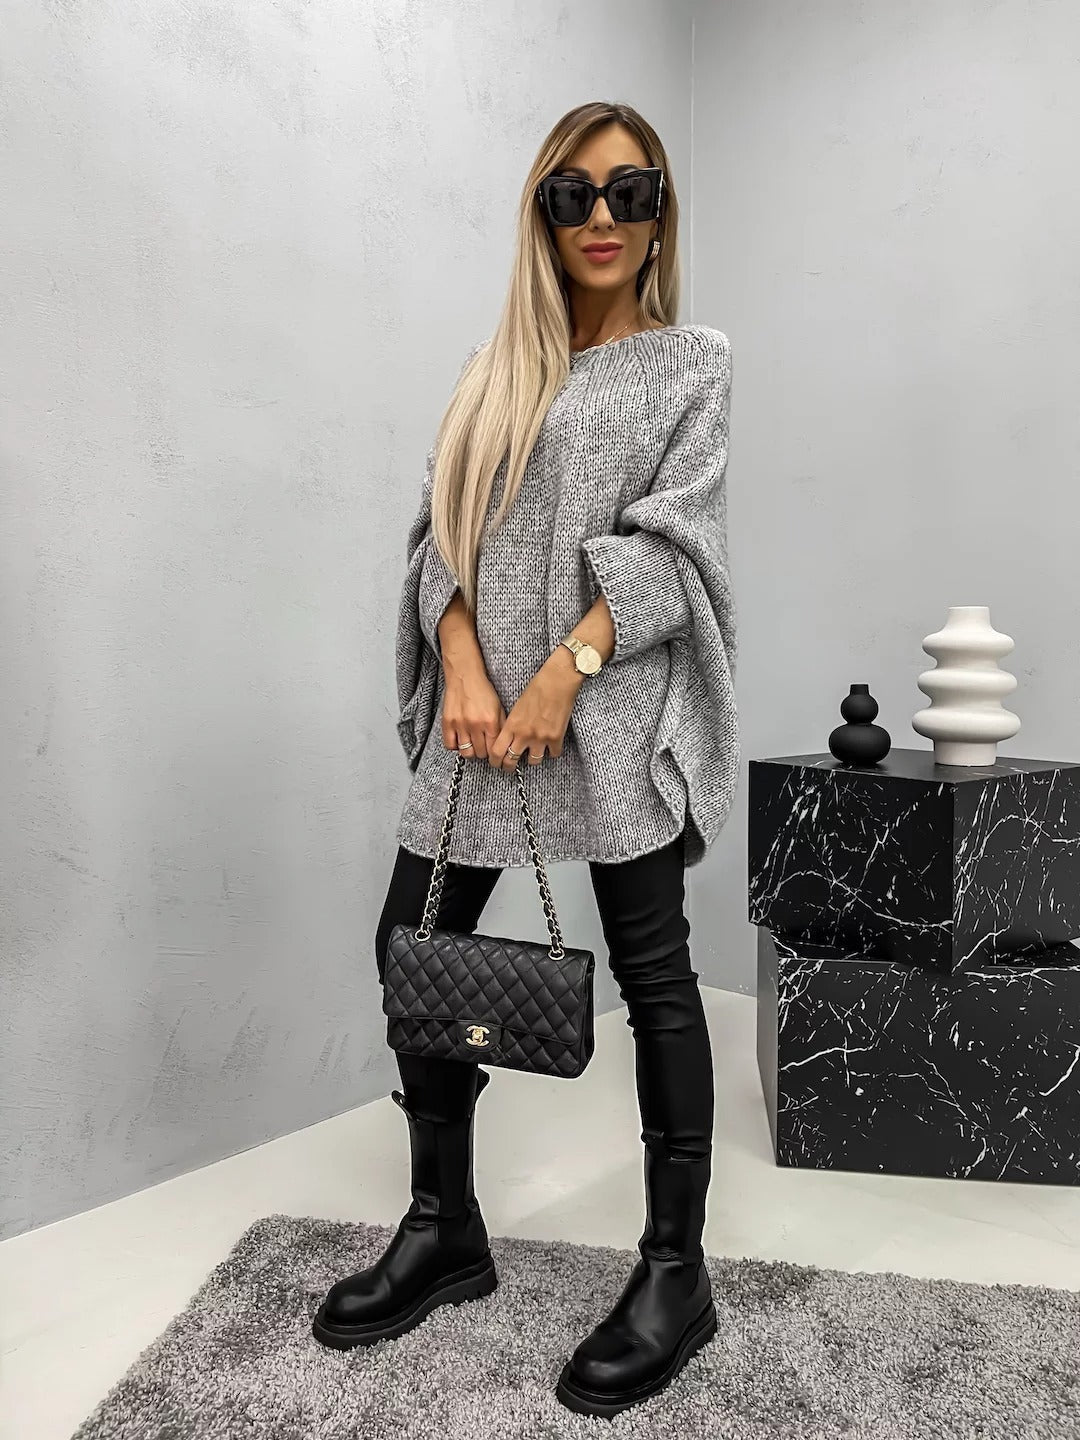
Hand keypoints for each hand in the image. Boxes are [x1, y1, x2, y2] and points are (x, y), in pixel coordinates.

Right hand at [441, 661, 505, 760]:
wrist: (464, 676)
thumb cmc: (482, 691)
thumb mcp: (499, 708)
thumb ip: (502, 727)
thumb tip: (504, 744)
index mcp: (490, 721)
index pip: (494, 750)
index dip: (495, 754)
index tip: (494, 752)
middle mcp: (475, 725)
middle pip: (480, 753)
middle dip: (483, 752)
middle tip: (483, 746)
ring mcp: (460, 724)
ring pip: (466, 752)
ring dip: (471, 751)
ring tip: (472, 744)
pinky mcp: (447, 722)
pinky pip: (450, 745)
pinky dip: (455, 746)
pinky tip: (460, 740)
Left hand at [489, 650, 582, 770]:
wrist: (558, 681)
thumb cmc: (536, 688)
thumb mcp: (516, 707)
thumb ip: (511, 725)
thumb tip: (508, 740)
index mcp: (511, 725)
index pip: (496, 751)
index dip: (494, 760)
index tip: (496, 762)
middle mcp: (524, 734)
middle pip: (510, 761)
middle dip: (508, 767)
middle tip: (510, 766)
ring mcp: (540, 737)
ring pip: (533, 762)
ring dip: (532, 759)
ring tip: (532, 754)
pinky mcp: (556, 737)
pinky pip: (553, 755)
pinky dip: (551, 752)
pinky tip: (550, 746)